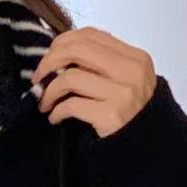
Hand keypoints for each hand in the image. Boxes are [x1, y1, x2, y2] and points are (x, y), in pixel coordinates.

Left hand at [31, 28, 156, 138]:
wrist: (148, 151)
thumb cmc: (133, 119)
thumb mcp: (129, 83)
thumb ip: (105, 66)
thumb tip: (63, 55)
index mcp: (135, 58)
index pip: (91, 35)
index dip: (63, 42)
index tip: (49, 57)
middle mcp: (130, 71)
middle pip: (78, 50)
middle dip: (50, 61)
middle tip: (39, 78)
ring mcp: (122, 93)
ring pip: (71, 77)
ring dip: (50, 90)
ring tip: (46, 103)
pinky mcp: (110, 115)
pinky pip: (72, 105)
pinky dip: (57, 111)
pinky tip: (56, 117)